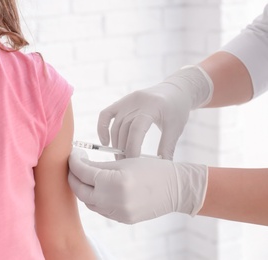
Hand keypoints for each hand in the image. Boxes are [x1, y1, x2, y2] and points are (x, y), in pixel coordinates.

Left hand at [68, 148, 207, 223]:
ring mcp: (118, 213)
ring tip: (86, 174)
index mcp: (115, 182)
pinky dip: (94, 198)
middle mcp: (114, 200)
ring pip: (88, 201)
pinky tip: (97, 187)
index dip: (74, 161)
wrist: (177, 189)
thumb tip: (79, 163)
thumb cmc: (152, 169)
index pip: (83, 172)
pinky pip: (100, 209)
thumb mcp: (124, 162)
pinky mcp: (122, 219)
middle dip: (73, 176)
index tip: (73, 154)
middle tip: (75, 164)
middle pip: (80, 190)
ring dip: (83, 188)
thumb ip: (98, 165)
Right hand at [98, 65, 212, 159]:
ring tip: (120, 158)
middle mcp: (137, 101)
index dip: (133, 147)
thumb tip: (160, 168)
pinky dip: (102, 128)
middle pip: (124, 128)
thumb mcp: (175, 128)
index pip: (137, 128)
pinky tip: (106, 142)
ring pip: (116, 125)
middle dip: (123, 148)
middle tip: (126, 165)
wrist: (176, 90)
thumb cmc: (177, 110)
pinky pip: (106, 114)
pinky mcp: (122, 101)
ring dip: (116, 143)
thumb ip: (166, 148)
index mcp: (153, 106)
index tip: (134, 163)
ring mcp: (127, 100)